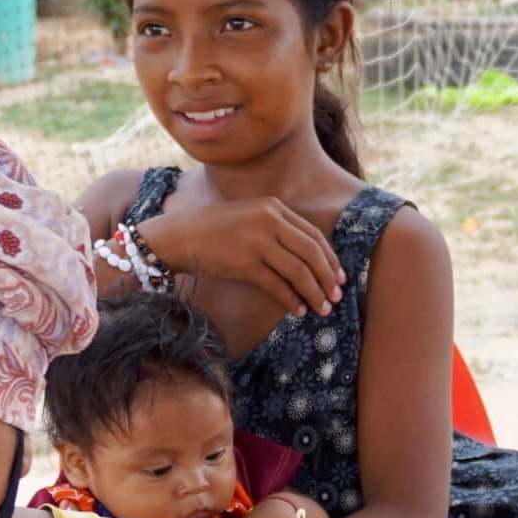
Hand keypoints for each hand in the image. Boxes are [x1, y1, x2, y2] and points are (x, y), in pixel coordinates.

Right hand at [134, 194, 343, 317]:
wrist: (178, 236)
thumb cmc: (215, 229)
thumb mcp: (251, 216)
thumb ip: (279, 227)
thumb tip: (311, 258)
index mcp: (274, 207)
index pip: (314, 235)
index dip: (330, 259)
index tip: (339, 277)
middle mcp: (269, 220)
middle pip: (311, 253)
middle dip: (328, 278)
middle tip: (336, 297)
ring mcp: (256, 241)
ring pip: (298, 271)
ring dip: (314, 293)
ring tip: (322, 308)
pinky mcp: (244, 263)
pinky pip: (277, 285)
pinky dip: (291, 300)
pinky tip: (298, 310)